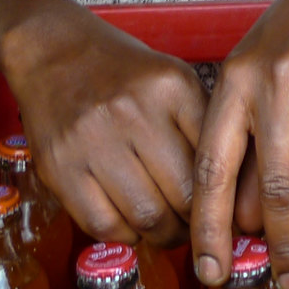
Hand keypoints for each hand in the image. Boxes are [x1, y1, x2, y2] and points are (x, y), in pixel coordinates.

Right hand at [1, 5, 209, 246]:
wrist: (53, 52)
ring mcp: (92, 140)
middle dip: (195, 223)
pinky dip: (125, 235)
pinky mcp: (59, 166)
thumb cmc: (121, 72)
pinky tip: (130, 224)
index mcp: (171, 86)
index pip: (214, 160)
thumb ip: (201, 125)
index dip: (224, 196)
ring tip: (166, 229)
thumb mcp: (172, 78)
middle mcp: (133, 110)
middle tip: (195, 226)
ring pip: (146, 216)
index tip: (225, 209)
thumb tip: (234, 187)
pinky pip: (103, 224)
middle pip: (184, 196)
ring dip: (163, 236)